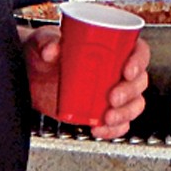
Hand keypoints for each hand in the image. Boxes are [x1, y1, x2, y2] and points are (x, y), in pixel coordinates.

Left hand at [22, 27, 149, 138]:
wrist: (31, 76)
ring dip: (126, 113)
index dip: (139, 61)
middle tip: (113, 97)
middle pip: (139, 81)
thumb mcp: (43, 41)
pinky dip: (114, 129)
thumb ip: (46, 43)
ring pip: (134, 104)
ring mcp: (111, 92)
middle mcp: (117, 70)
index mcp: (113, 47)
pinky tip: (100, 128)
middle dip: (130, 92)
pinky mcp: (101, 111)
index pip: (138, 51)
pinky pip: (119, 123)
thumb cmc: (43, 52)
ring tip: (108, 117)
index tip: (128, 71)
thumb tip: (52, 50)